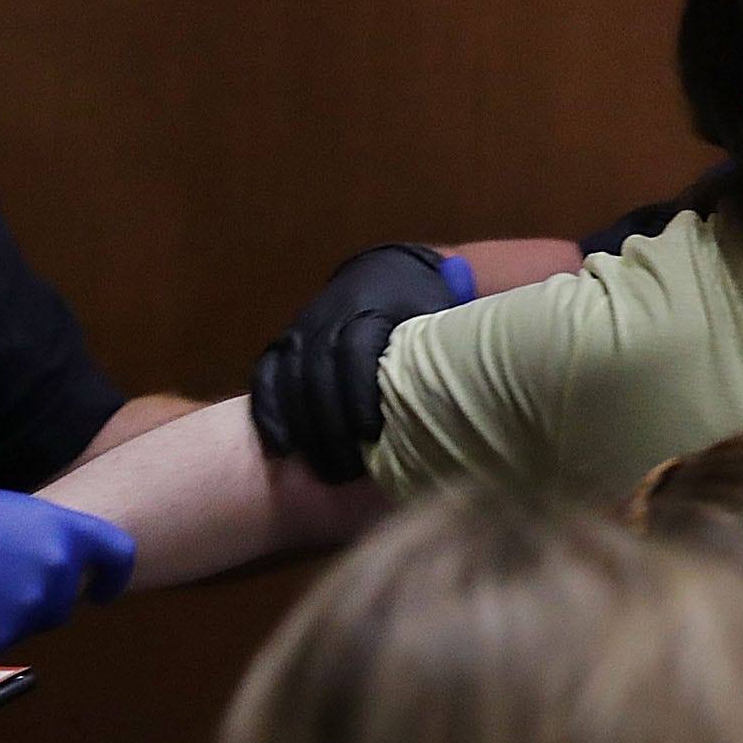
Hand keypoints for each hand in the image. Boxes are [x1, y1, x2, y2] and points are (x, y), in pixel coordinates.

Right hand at [0, 478, 134, 654]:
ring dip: (7, 616)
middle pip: (63, 602)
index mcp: (62, 530)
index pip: (116, 555)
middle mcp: (55, 569)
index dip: (112, 577)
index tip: (104, 592)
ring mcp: (27, 607)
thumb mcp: (5, 511)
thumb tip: (43, 558)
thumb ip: (35, 538)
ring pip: (29, 625)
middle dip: (40, 601)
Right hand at [249, 243, 467, 482]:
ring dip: (303, 429)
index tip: (372, 436)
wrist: (387, 270)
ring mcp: (301, 328)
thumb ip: (445, 350)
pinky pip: (265, 376)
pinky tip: (281, 448)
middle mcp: (327, 316)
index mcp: (370, 306)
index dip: (359, 394)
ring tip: (324, 471)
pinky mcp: (284, 343)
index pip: (354, 350)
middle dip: (330, 426)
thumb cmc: (425, 303)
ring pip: (290, 379)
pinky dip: (270, 412)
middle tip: (346, 472)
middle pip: (318, 373)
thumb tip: (477, 399)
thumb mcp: (440, 314)